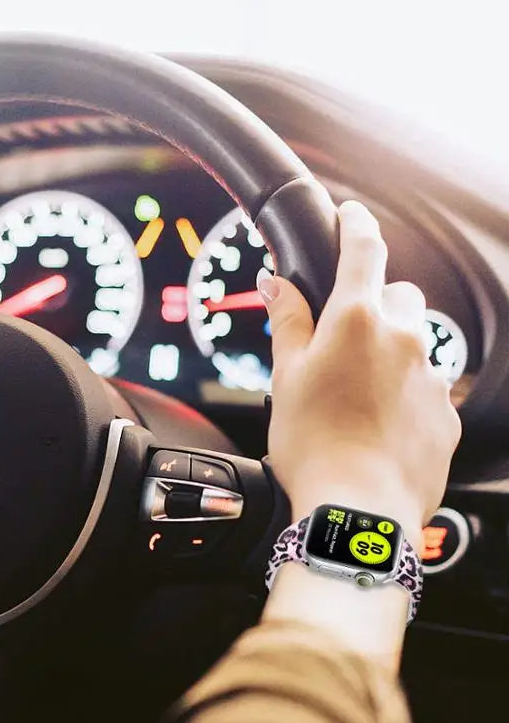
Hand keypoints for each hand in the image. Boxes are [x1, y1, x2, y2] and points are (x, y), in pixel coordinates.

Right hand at [259, 200, 460, 545]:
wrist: (358, 509)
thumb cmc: (312, 445)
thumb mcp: (284, 378)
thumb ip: (288, 322)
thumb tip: (277, 283)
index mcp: (357, 321)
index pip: (363, 249)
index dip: (355, 223)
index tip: (350, 213)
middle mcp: (403, 338)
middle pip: (398, 295)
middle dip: (374, 304)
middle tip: (341, 339)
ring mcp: (431, 375)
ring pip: (415, 342)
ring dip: (390, 351)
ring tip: (356, 393)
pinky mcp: (445, 412)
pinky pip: (427, 385)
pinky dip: (405, 392)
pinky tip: (377, 424)